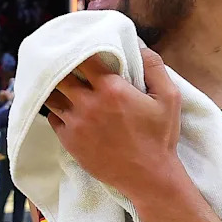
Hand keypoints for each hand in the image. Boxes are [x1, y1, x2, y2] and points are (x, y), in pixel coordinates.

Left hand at [43, 48, 182, 200]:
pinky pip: (52, 116)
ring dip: (56, 89)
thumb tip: (137, 44)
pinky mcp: (69, 140)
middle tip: (68, 66)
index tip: (81, 49)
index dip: (79, 50)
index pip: (83, 58)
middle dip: (63, 67)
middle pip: (60, 74)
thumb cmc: (160, 137)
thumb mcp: (169, 97)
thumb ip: (154, 66)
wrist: (149, 177)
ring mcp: (76, 123)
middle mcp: (89, 104)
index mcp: (111, 89)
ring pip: (52, 96)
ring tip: (64, 86)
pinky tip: (68, 109)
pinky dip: (58, 110)